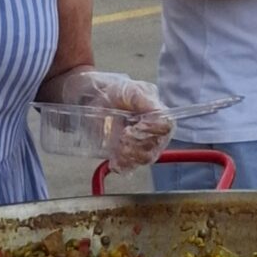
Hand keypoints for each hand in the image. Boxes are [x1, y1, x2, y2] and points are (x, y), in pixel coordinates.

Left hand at [51, 68, 172, 170]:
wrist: (90, 98)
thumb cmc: (110, 90)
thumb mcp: (128, 89)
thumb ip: (143, 99)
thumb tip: (158, 114)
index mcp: (155, 111)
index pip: (165, 126)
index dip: (153, 130)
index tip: (133, 128)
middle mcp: (152, 129)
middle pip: (156, 145)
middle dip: (139, 145)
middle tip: (122, 139)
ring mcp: (140, 143)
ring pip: (146, 158)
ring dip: (131, 157)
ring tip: (118, 149)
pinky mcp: (127, 153)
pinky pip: (131, 166)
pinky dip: (123, 166)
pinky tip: (114, 162)